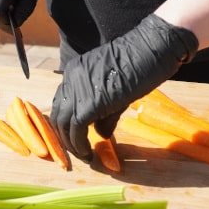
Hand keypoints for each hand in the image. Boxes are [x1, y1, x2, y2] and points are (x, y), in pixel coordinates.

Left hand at [50, 14, 198, 161]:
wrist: (150, 52)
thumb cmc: (139, 67)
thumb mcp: (117, 92)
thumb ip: (104, 114)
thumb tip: (100, 135)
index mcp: (74, 73)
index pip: (62, 103)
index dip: (66, 123)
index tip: (75, 137)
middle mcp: (70, 80)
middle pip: (57, 115)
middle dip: (65, 137)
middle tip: (77, 151)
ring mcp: (77, 91)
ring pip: (63, 125)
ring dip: (71, 144)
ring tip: (84, 155)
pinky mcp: (87, 104)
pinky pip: (76, 130)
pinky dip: (79, 145)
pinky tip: (88, 153)